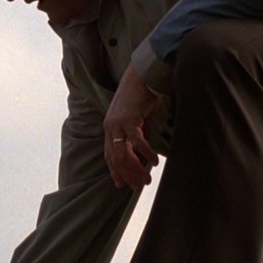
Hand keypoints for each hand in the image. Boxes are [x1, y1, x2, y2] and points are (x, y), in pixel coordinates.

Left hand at [104, 63, 162, 189]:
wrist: (143, 74)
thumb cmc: (143, 95)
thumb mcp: (139, 118)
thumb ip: (138, 134)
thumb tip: (143, 154)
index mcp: (110, 127)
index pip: (109, 154)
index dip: (115, 171)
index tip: (122, 185)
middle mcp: (110, 126)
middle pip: (115, 158)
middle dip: (127, 175)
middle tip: (139, 188)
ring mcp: (117, 123)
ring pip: (123, 153)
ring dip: (136, 169)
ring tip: (146, 180)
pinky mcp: (128, 118)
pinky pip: (136, 141)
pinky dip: (145, 153)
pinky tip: (154, 162)